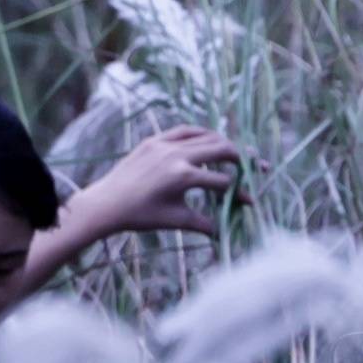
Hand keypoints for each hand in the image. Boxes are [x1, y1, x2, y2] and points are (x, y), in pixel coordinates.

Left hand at [59, 125, 239, 247]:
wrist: (107, 203)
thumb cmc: (141, 216)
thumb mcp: (176, 220)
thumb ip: (204, 223)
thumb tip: (227, 231)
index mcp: (183, 177)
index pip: (223, 182)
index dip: (240, 192)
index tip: (251, 200)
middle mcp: (176, 156)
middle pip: (221, 150)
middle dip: (241, 159)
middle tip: (256, 166)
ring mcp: (164, 144)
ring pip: (204, 136)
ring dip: (223, 143)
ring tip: (235, 153)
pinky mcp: (154, 139)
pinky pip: (184, 130)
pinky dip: (200, 133)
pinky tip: (210, 138)